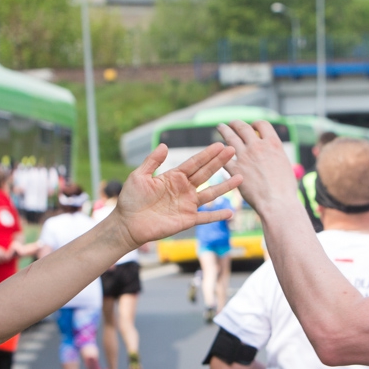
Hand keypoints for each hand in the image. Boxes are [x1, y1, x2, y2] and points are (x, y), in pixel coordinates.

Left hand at [113, 143, 240, 246]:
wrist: (127, 223)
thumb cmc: (131, 199)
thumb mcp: (139, 176)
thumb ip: (152, 161)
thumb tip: (163, 145)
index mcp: (173, 177)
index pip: (194, 163)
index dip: (207, 154)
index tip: (220, 145)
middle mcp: (183, 189)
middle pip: (205, 173)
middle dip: (219, 162)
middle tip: (233, 151)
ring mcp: (187, 204)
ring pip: (211, 193)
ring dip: (225, 186)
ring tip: (240, 177)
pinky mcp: (187, 220)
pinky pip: (206, 217)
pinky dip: (218, 215)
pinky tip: (231, 212)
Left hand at [215, 121, 299, 218]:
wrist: (277, 202)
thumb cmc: (285, 189)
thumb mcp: (285, 165)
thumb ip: (276, 155)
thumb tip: (273, 154)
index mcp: (273, 143)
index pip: (262, 124)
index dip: (256, 124)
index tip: (252, 126)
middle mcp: (258, 146)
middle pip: (243, 128)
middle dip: (236, 124)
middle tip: (232, 124)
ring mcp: (245, 157)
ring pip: (230, 137)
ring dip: (224, 130)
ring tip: (220, 127)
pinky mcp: (235, 170)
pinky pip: (224, 158)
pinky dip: (220, 154)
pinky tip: (217, 153)